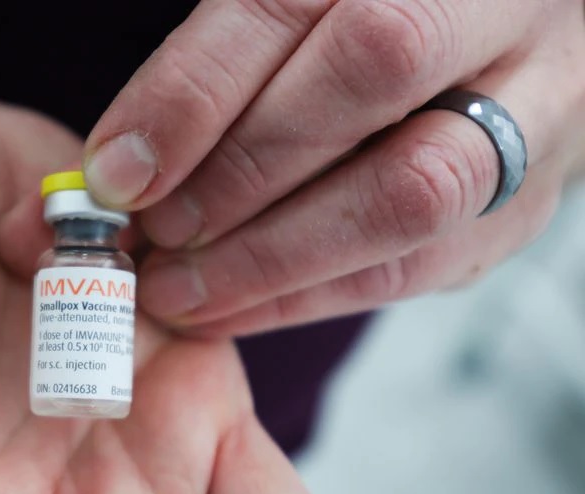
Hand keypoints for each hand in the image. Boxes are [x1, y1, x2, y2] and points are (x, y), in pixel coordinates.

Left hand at [85, 0, 584, 334]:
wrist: (473, 68)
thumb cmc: (347, 41)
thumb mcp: (285, 19)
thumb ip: (212, 68)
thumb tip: (121, 168)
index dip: (196, 90)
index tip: (118, 170)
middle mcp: (498, 11)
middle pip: (376, 72)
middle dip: (241, 170)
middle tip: (154, 231)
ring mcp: (532, 113)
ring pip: (413, 188)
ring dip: (271, 255)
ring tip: (178, 289)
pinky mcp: (516, 212)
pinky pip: (415, 268)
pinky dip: (304, 296)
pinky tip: (230, 307)